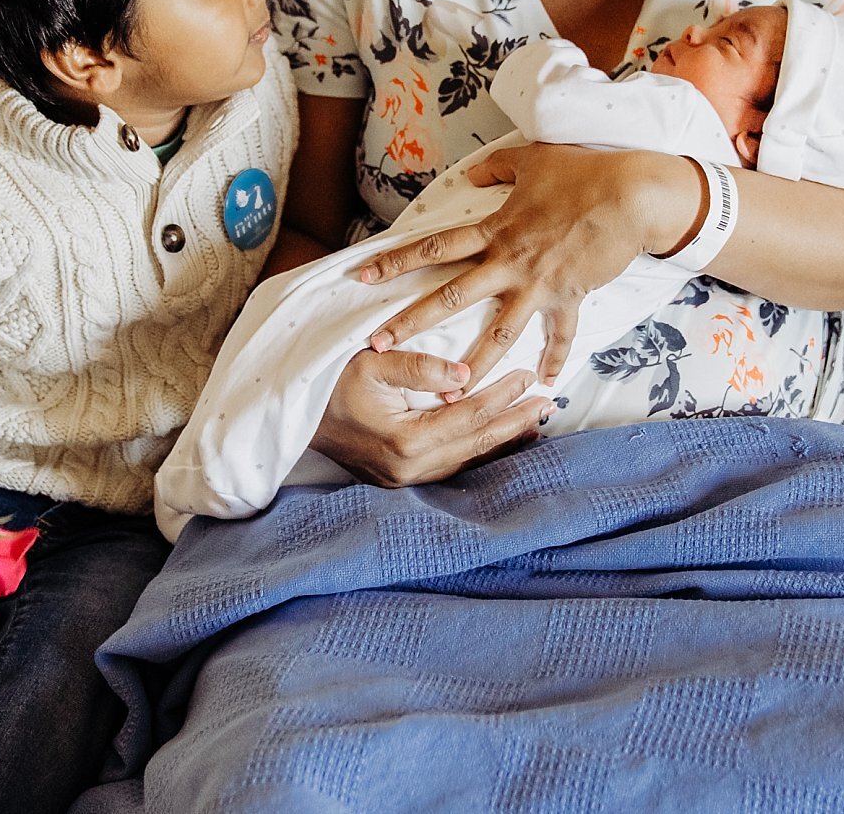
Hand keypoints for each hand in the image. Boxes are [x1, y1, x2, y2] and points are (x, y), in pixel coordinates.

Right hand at [311, 347, 551, 487]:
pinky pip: (452, 466)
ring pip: (468, 460)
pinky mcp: (401, 480)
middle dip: (516, 422)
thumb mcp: (372, 362)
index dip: (503, 395)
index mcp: (406, 440)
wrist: (293, 417)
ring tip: (537, 424)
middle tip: (550, 403)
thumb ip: (419, 367)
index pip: (469, 415)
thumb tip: (464, 375)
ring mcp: (405, 480)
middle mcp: (409, 469)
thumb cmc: (330, 384)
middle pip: (477, 443)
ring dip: (504, 440)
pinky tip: (499, 443)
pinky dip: (480, 452)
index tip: (529, 377)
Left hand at [357, 144, 700, 385]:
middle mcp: (509, 262)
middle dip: (411, 323)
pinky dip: (553, 360)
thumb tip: (473, 173)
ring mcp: (539, 284)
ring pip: (498, 332)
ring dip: (474, 365)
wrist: (630, 195)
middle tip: (378, 347)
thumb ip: (496, 168)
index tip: (364, 277)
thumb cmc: (582, 171)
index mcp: (495, 229)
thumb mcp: (532, 159)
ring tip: (451, 392)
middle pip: (451, 297)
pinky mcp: (570, 297)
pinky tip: (542, 384)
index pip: (435, 248)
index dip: (396, 261)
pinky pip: (559, 335)